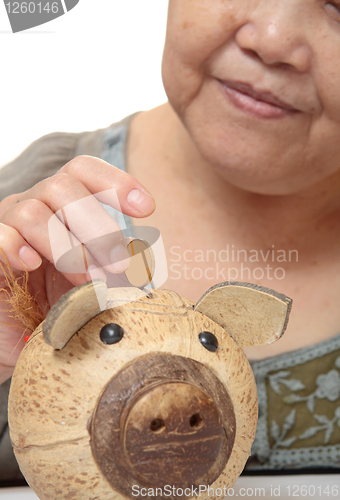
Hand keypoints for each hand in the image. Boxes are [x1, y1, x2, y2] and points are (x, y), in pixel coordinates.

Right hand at [0, 155, 154, 382]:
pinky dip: (16, 246)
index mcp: (62, 204)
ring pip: (33, 211)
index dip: (115, 182)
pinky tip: (33, 265)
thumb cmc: (65, 303)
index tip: (147, 209)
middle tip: (120, 264)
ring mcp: (6, 226)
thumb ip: (117, 264)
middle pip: (63, 186)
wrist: (25, 337)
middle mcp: (33, 205)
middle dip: (98, 227)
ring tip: (88, 280)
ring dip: (68, 247)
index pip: (83, 170)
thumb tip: (140, 254)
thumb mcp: (99, 280)